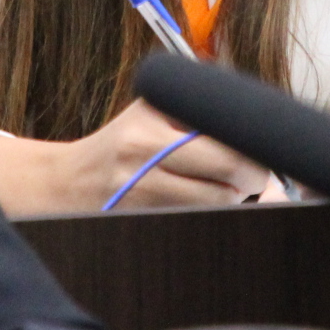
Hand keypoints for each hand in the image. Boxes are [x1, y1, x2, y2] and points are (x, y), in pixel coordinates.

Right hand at [0, 99, 274, 214]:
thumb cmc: (122, 144)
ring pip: (216, 201)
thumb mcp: (152, 109)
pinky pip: (194, 221)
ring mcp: (139, 190)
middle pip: (227, 170)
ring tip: (219, 190)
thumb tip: (262, 130)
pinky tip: (198, 206)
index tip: (261, 157)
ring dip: (229, 200)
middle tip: (253, 179)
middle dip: (252, 178)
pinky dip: (207, 216)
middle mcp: (143, 150)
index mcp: (152, 119)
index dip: (253, 151)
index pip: (223, 134)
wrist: (66, 183)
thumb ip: (202, 109)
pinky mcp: (139, 220)